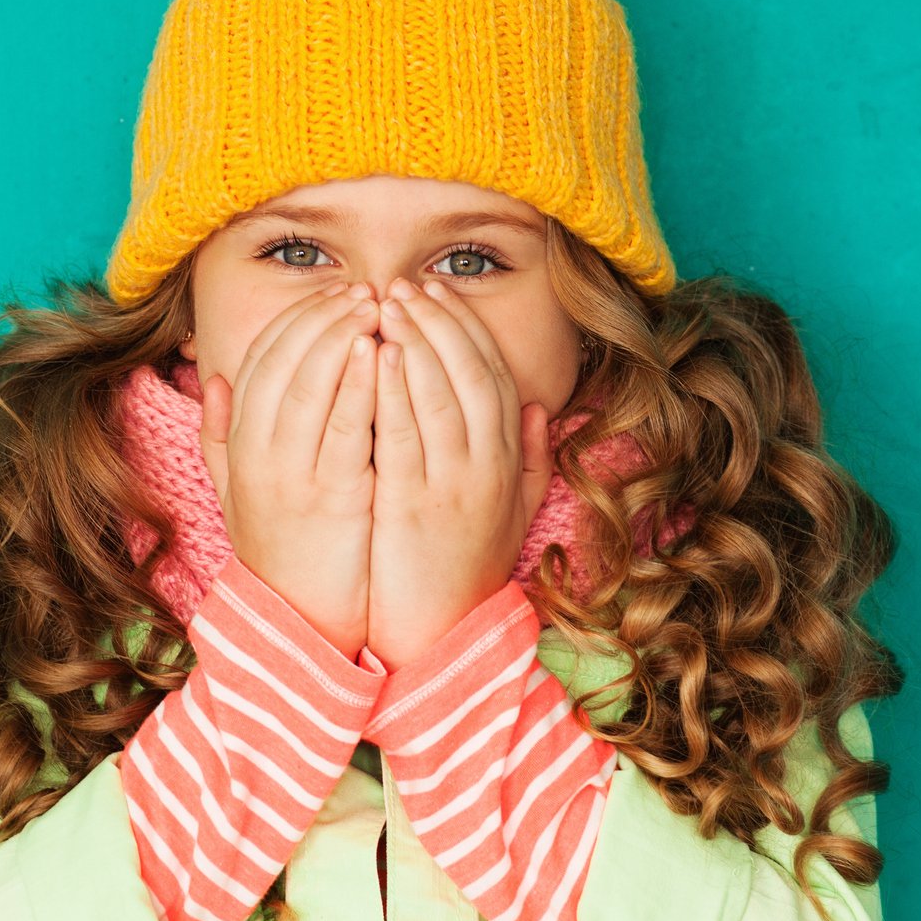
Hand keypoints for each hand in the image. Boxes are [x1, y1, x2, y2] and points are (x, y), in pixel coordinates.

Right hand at [196, 284, 380, 658]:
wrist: (302, 623)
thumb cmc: (283, 549)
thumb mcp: (237, 490)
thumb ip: (221, 435)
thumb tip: (212, 379)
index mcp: (239, 446)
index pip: (260, 360)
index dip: (296, 319)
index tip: (332, 293)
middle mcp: (258, 454)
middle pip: (285, 361)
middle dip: (324, 315)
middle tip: (363, 289)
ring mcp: (293, 475)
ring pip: (311, 384)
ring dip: (342, 335)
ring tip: (374, 305)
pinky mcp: (333, 497)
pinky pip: (344, 427)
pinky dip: (358, 384)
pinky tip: (379, 352)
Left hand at [364, 277, 553, 669]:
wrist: (438, 636)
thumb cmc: (465, 570)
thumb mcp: (514, 514)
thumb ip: (532, 460)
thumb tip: (544, 409)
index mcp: (509, 463)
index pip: (495, 376)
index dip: (468, 328)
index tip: (438, 293)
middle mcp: (488, 468)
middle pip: (470, 373)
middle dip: (439, 321)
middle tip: (404, 284)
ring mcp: (453, 486)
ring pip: (440, 393)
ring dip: (414, 340)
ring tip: (385, 302)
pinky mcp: (412, 505)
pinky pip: (404, 433)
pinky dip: (392, 388)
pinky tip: (375, 354)